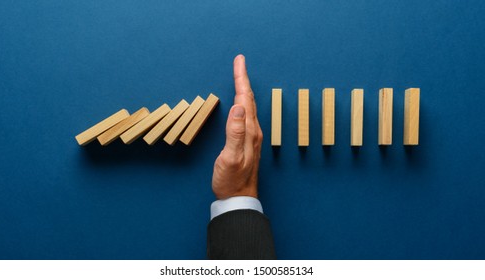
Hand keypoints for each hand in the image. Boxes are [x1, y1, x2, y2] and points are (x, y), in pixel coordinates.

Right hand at [211, 55, 263, 199]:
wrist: (238, 198)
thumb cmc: (231, 180)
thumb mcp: (230, 157)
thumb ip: (234, 132)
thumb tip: (237, 107)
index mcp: (249, 131)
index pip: (244, 99)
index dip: (241, 79)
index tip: (239, 61)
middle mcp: (253, 131)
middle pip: (247, 99)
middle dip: (243, 79)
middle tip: (239, 62)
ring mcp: (251, 137)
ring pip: (247, 106)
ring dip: (243, 89)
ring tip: (240, 76)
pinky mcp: (247, 142)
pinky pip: (246, 115)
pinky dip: (242, 103)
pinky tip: (241, 103)